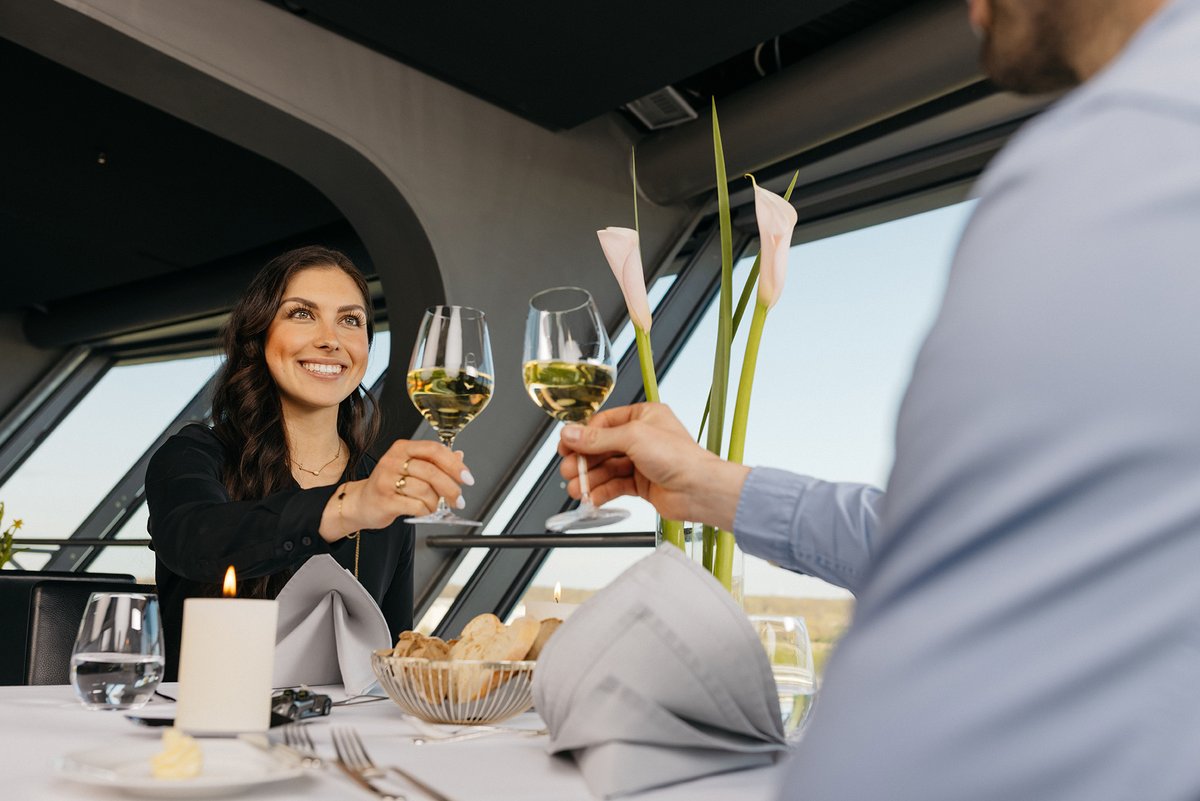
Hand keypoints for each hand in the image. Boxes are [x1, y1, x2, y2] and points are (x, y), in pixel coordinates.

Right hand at [320, 440, 470, 539]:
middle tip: (459, 499)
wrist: (360, 503)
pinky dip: (426, 511)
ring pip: (425, 490)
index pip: (434, 450)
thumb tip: (459, 457)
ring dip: (436, 502)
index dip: (454, 464)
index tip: (467, 477)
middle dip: (451, 488)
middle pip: (431, 472)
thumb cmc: (389, 485)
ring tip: (434, 507)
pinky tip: (424, 511)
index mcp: (403, 448)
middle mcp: (393, 460)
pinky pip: (416, 506)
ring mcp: (387, 479)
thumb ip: (435, 462)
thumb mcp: (411, 468)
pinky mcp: (385, 500)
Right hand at [557, 403, 749, 530]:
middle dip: (583, 461)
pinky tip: (592, 498)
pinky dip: (601, 492)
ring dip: (589, 479)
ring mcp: (641, 461)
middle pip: (602, 447)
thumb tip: (571, 433)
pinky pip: (615, 485)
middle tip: (569, 471)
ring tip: (577, 490)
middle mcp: (641, 437)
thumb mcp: (633, 438)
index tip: (566, 447)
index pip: (603, 423)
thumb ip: (598, 438)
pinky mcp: (641, 483)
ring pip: (606, 469)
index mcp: (643, 416)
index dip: (583, 436)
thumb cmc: (679, 457)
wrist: (699, 490)